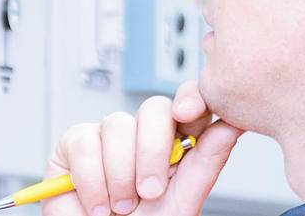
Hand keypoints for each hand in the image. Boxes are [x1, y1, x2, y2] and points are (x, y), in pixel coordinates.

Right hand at [41, 81, 244, 215]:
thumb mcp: (180, 202)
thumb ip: (205, 164)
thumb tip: (231, 126)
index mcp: (174, 144)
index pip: (187, 103)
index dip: (191, 99)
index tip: (188, 114)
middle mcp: (140, 136)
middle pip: (153, 108)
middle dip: (153, 152)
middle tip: (151, 192)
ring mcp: (106, 137)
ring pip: (116, 125)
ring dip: (120, 176)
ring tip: (121, 207)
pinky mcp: (72, 145)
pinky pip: (83, 142)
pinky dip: (92, 182)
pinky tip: (98, 205)